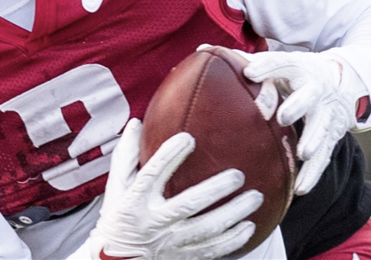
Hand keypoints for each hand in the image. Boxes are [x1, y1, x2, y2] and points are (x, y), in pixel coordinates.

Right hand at [89, 119, 261, 259]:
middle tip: (238, 175)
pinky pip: (212, 250)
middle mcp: (152, 221)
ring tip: (254, 197)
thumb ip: (126, 156)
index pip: (152, 174)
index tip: (188, 138)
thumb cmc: (117, 216)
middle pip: (187, 204)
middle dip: (215, 190)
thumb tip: (136, 123)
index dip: (169, 156)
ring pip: (206, 229)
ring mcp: (169, 241)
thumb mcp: (116, 186)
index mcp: (134, 200)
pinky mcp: (181, 256)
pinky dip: (232, 240)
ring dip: (233, 214)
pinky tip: (249, 227)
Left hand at [241, 51, 358, 195]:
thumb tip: (201, 50)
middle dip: (298, 105)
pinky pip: (325, 155)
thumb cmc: (295, 73)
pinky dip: (314, 172)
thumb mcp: (277, 62)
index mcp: (297, 68)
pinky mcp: (333, 134)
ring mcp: (327, 113)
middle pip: (309, 96)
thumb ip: (244, 60)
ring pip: (322, 127)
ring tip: (303, 153)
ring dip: (313, 140)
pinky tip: (301, 187)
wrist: (343, 80)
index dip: (268, 66)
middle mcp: (315, 89)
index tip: (249, 72)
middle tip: (284, 116)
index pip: (283, 63)